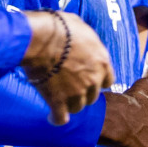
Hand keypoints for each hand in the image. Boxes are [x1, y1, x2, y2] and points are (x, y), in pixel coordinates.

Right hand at [22, 11, 114, 125]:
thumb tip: (81, 39)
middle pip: (92, 96)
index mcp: (102, 62)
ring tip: (61, 100)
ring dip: (70, 104)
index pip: (108, 81)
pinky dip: (57, 119)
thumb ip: (86, 41)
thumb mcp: (81, 27)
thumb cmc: (59, 27)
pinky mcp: (58, 101)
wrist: (39, 38)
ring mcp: (76, 93)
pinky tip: (52, 117)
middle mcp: (93, 80)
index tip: (88, 79)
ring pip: (78, 107)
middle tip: (70, 87)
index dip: (97, 81)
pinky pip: (61, 118)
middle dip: (83, 93)